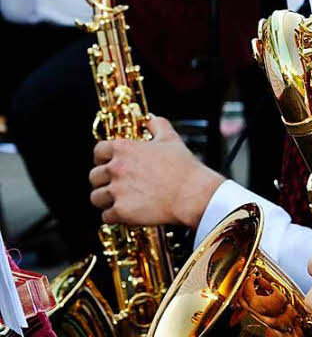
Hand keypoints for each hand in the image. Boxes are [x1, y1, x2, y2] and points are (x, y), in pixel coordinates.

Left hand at [89, 116, 224, 227]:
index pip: (98, 151)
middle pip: (94, 177)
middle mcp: (116, 168)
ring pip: (96, 197)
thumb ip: (157, 125)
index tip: (108, 164)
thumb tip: (150, 120)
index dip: (102, 159)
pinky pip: (106, 216)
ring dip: (105, 200)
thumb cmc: (184, 168)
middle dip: (103, 182)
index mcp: (124, 149)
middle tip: (116, 186)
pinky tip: (125, 214)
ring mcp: (117, 191)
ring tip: (118, 202)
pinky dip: (114, 217)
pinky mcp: (122, 211)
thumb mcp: (171, 139)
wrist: (192, 194)